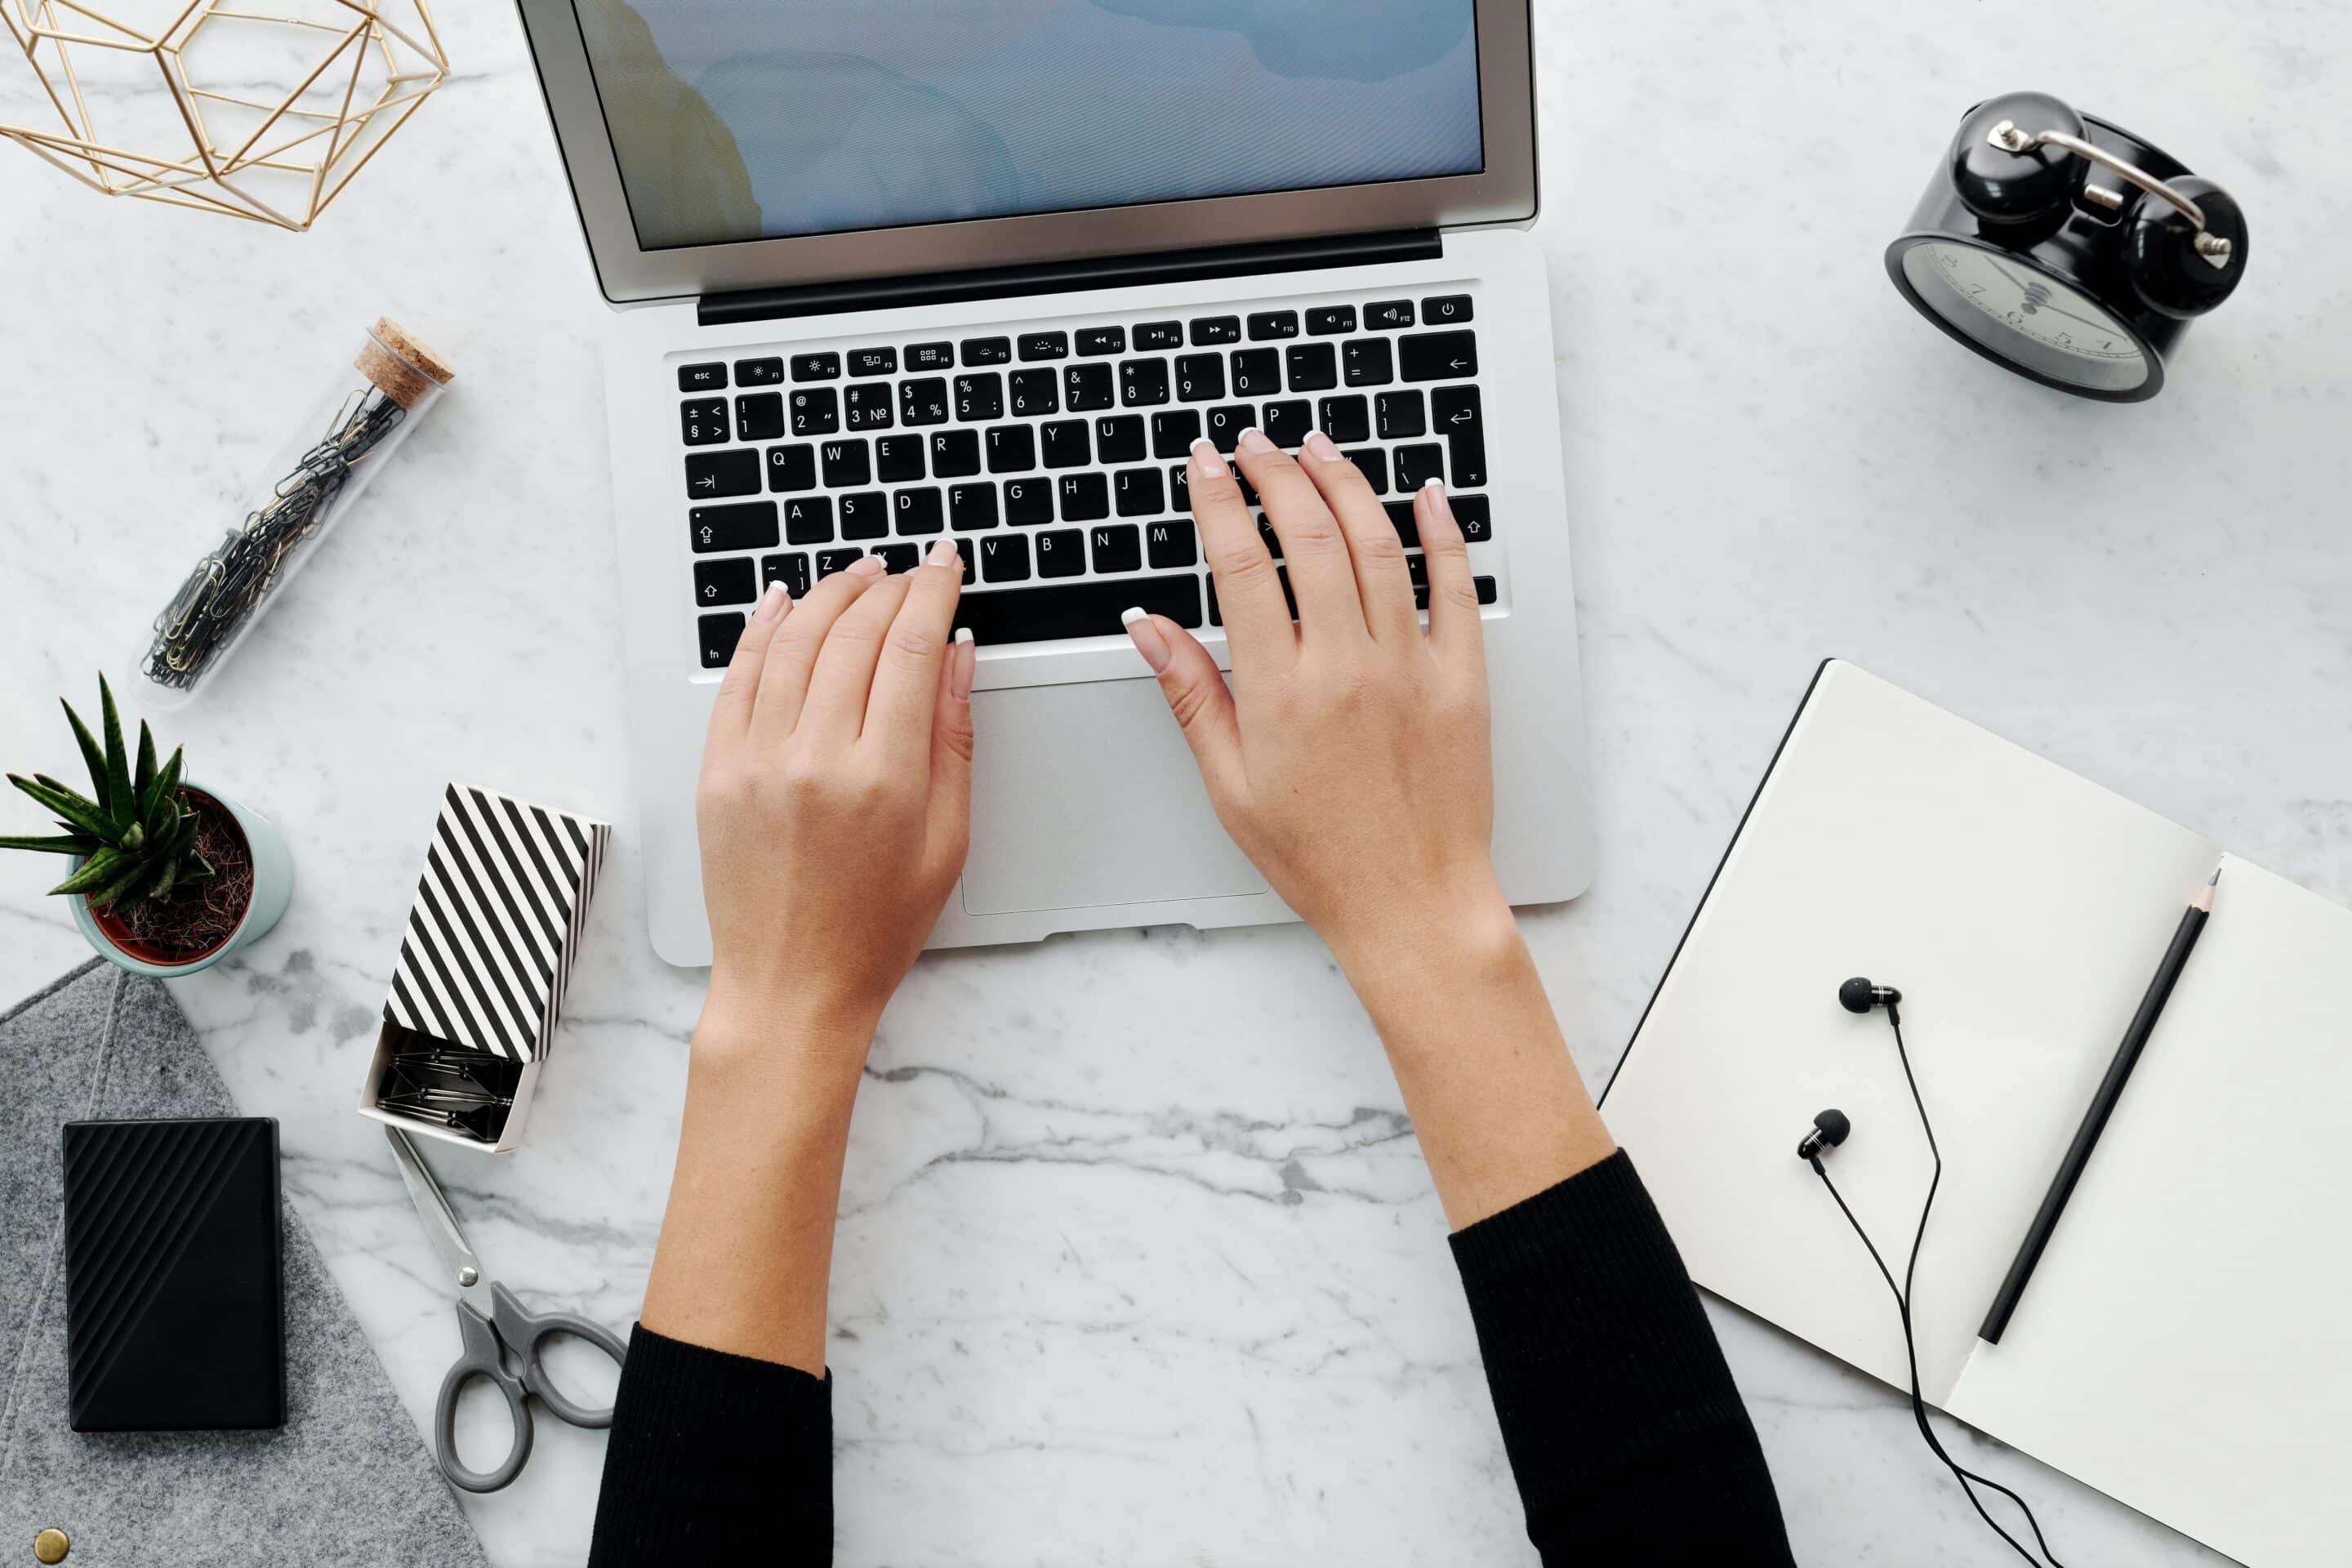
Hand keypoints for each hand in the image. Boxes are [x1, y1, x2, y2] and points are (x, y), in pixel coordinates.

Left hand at [696, 545, 977, 1077]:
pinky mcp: (718, 771)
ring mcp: (758, 762)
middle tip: (912, 572)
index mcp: (885, 778)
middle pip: (854, 633)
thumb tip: (957, 656)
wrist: (791, 985)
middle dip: (890, 588)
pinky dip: (761, 629)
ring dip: (831, 595)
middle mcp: (817, 760)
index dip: (933, 593)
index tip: (946, 566)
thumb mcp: (947, 840)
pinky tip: (784, 602)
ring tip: (860, 575)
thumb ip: (954, 740)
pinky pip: (739, 678)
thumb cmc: (875, 927)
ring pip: (793, 641)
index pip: (911, 649)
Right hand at [1124, 431, 1504, 974]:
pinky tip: (1424, 496)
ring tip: (1317, 449)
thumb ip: (1193, 693)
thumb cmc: (1319, 857)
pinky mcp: (1463, 678)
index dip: (1218, 501)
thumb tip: (1149, 626)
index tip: (1205, 466)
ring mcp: (1410, 666)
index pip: (1241, 565)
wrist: (1412, 903)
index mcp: (1282, 691)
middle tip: (1254, 444)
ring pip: (1377, 543)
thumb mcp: (1231, 784)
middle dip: (1275, 473)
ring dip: (1344, 483)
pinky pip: (1455, 586)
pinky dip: (1442, 532)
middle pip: (1309, 535)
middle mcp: (1347, 666)